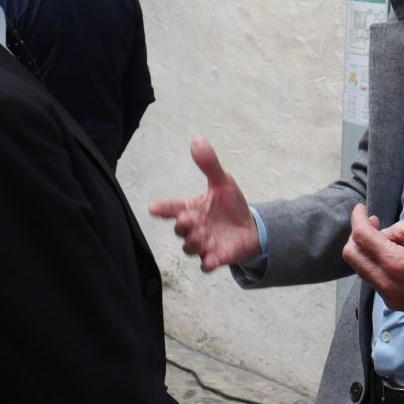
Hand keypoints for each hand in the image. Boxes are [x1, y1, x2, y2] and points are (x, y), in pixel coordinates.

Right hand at [149, 138, 260, 271]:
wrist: (250, 228)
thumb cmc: (230, 206)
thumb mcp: (223, 182)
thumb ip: (209, 164)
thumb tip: (197, 140)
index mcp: (192, 208)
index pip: (172, 208)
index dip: (163, 208)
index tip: (153, 208)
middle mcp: (194, 227)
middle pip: (180, 229)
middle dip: (182, 225)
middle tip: (188, 219)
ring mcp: (204, 244)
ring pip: (190, 247)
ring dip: (194, 242)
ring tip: (203, 236)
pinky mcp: (216, 257)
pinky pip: (206, 264)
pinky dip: (207, 263)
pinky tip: (210, 261)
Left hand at [342, 205, 403, 324]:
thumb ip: (403, 228)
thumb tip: (386, 233)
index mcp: (396, 263)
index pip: (362, 237)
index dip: (357, 218)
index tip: (361, 209)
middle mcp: (386, 283)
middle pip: (351, 255)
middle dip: (357, 235)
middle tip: (373, 223)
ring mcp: (388, 296)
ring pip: (361, 268)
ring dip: (367, 250)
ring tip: (389, 239)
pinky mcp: (393, 303)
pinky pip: (374, 279)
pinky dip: (377, 263)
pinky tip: (394, 256)